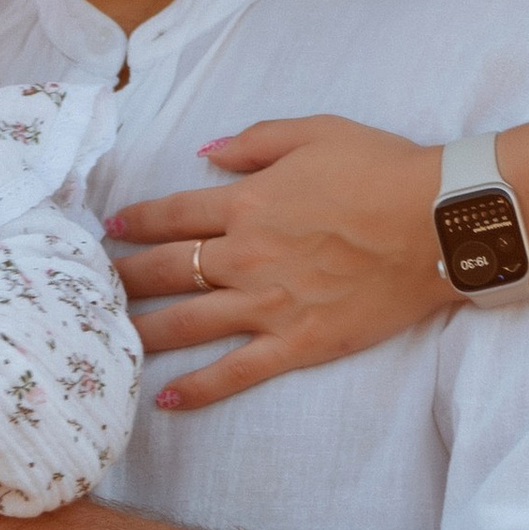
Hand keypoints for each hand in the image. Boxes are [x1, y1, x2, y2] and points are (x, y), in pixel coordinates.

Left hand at [106, 114, 454, 409]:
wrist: (439, 221)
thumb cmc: (384, 169)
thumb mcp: (316, 131)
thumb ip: (254, 141)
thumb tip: (204, 152)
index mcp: (248, 202)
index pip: (172, 215)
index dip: (135, 222)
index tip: (108, 230)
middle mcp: (247, 255)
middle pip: (166, 270)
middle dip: (123, 278)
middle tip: (89, 290)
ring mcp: (270, 303)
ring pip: (187, 323)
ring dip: (141, 333)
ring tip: (106, 342)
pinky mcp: (299, 342)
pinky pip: (236, 370)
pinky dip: (198, 387)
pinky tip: (164, 398)